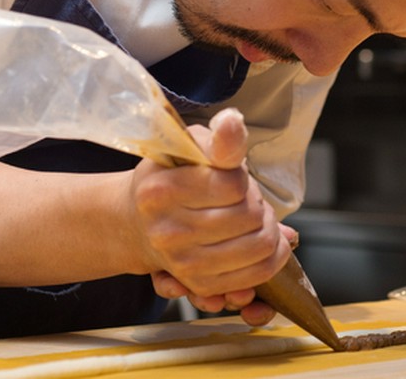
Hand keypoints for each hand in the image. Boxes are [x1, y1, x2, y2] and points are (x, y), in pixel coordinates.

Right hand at [127, 108, 290, 313]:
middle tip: (247, 200)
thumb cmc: (171, 176)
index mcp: (161, 190)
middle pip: (251, 217)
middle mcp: (167, 230)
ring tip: (254, 221)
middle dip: (259, 204)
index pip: (233, 185)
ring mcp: (182, 262)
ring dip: (269, 231)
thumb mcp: (189, 146)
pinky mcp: (198, 284)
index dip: (243, 178)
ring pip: (259, 249)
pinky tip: (258, 244)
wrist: (137, 221)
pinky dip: (268, 260)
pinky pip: (253, 278)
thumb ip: (218, 138)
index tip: (233, 177)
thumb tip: (232, 121)